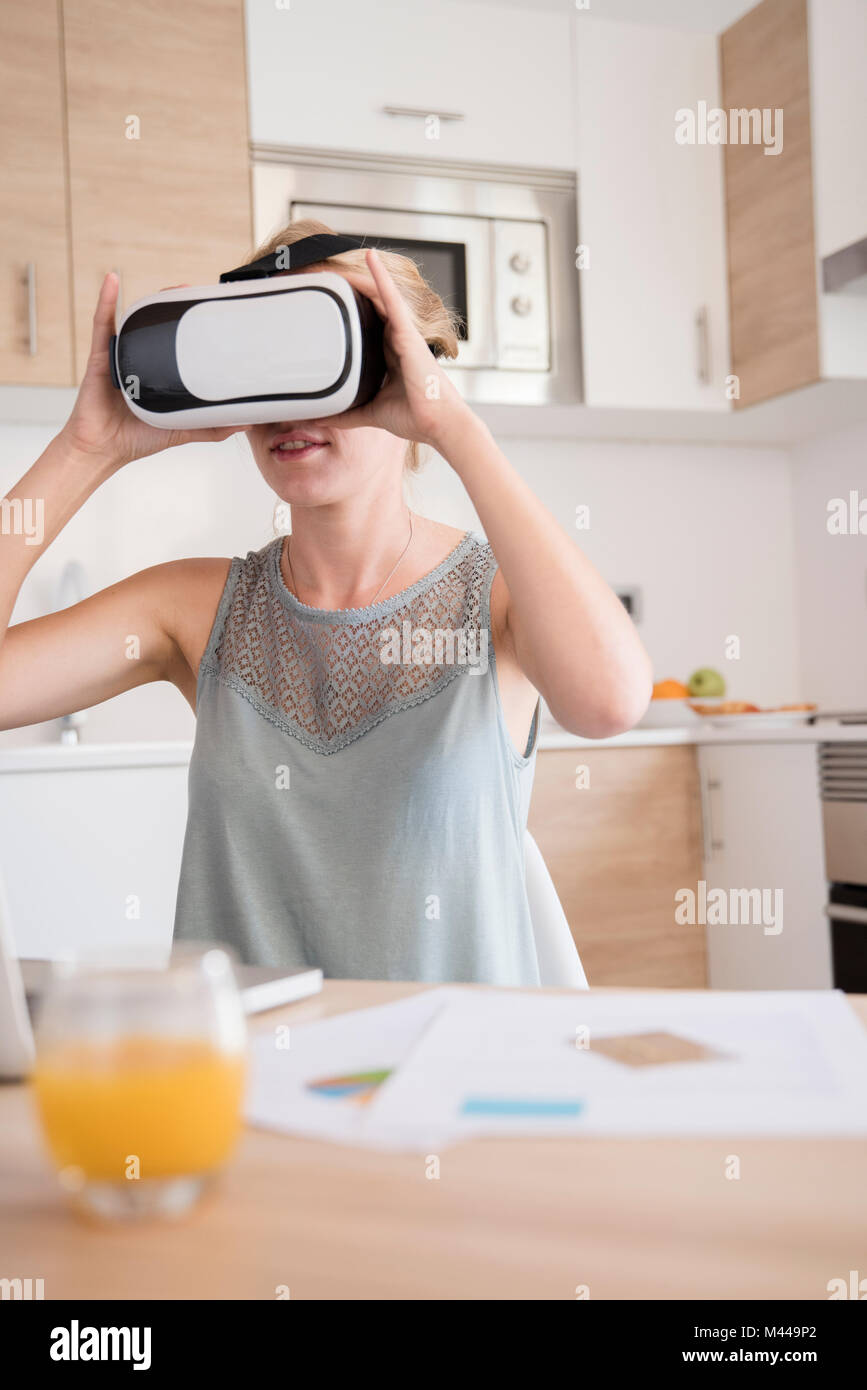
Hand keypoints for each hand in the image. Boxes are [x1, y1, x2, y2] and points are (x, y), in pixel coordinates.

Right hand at [59, 274, 248, 470]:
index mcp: (160, 373)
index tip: (213, 313)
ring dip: (154, 299)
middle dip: (178, 306)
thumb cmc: (136, 438)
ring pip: (137, 320)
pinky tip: (113, 280)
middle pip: (160, 326)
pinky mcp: (102, 356)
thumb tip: (244, 423)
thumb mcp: (182, 430)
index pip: (179, 344)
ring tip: (175, 287)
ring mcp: (121, 355)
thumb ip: (211, 428)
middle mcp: (141, 360)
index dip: (194, 327)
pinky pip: (102, 324)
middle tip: (199, 295)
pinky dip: (106, 300)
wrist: (104, 448)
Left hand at [327, 248, 473, 451]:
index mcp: (389, 356)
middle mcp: (396, 340)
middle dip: (348, 291)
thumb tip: (320, 416)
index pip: (365, 326)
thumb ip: (346, 413)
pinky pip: (392, 299)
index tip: (326, 301)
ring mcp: (403, 334)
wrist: (438, 425)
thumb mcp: (371, 412)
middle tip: (322, 275)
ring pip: (378, 297)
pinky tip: (370, 257)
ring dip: (359, 277)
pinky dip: (381, 278)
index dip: (348, 312)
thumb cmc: (415, 417)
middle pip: (369, 307)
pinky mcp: (408, 333)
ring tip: (334, 262)